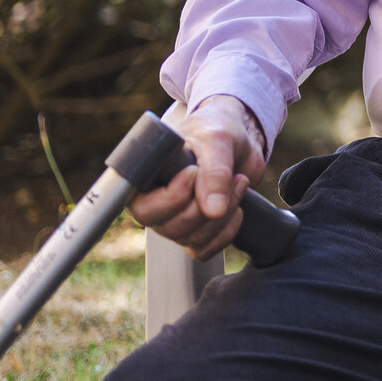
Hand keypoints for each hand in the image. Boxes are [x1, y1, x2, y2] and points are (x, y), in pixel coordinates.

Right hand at [130, 94, 266, 259]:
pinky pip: (205, 249)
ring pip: (192, 239)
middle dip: (207, 204)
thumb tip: (213, 210)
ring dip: (223, 215)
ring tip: (238, 182)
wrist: (238, 138)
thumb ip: (214, 171)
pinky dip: (226, 232)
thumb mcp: (217, 140)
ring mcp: (173, 221)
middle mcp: (153, 204)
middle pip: (171, 227)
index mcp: (144, 179)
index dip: (171, 198)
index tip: (195, 173)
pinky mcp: (195, 232)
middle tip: (230, 176)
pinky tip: (237, 208)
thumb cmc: (215, 130)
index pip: (143, 207)